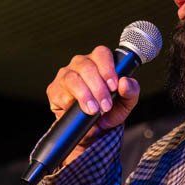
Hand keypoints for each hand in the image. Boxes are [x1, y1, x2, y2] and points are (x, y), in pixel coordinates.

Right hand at [46, 47, 140, 164]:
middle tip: (106, 105)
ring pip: (72, 78)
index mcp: (99, 62)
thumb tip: (125, 82)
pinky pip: (60, 93)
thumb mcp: (126, 103)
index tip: (113, 86)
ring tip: (94, 110)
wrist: (94, 131)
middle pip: (86, 66)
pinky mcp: (54, 90)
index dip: (107, 68)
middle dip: (98, 87)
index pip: (102, 53)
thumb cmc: (110, 111)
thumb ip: (131, 91)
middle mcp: (80, 64)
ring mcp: (65, 75)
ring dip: (85, 95)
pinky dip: (71, 103)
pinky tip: (79, 110)